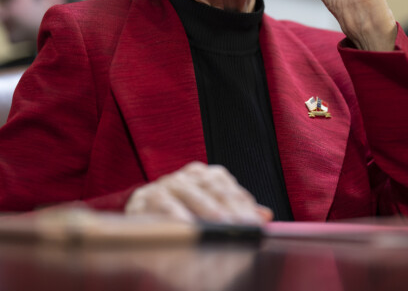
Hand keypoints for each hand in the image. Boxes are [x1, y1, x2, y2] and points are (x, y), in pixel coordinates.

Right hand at [125, 162, 272, 223]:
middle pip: (212, 189)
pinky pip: (163, 207)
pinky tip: (188, 231)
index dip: (243, 206)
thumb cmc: (183, 216)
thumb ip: (238, 212)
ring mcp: (165, 185)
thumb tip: (266, 215)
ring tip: (217, 230)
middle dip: (228, 210)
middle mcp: (187, 176)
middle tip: (240, 229)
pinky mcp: (143, 199)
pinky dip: (177, 219)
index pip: (229, 188)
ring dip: (204, 212)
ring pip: (189, 194)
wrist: (142, 220)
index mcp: (206, 176)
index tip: (255, 226)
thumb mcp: (213, 213)